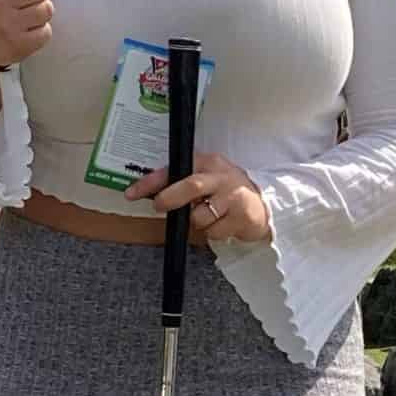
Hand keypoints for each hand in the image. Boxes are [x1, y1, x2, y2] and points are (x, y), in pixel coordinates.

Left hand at [124, 150, 272, 244]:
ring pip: (200, 216)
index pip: (175, 168)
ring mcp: (232, 197)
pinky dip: (213, 233)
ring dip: (196, 222)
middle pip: (191, 186)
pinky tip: (223, 224)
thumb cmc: (227, 192)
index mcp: (208, 163)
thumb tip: (151, 194)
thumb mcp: (207, 179)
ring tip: (208, 216)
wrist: (264, 205)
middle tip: (159, 206)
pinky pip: (214, 232)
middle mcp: (221, 177)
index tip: (131, 192)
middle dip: (170, 198)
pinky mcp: (241, 217)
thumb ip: (182, 183)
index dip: (151, 181)